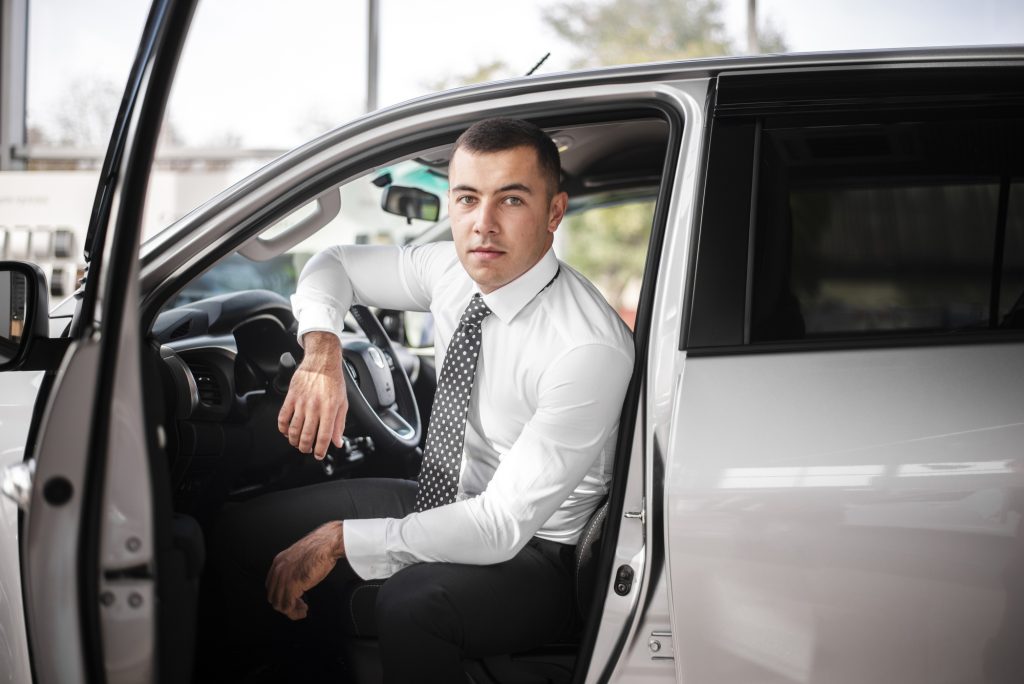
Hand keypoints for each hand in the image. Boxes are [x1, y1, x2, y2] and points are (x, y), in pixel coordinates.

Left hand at [266, 521, 345, 619]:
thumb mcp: (301, 558)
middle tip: (297, 607)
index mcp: (279, 562)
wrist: (327, 544)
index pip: (271, 585)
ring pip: (279, 604)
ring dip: (290, 611)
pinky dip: (295, 613)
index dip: (280, 595)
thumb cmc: (320, 548)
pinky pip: (288, 606)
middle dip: (284, 604)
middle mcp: (278, 570)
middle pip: (273, 596)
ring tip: (301, 610)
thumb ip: (295, 569)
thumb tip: (298, 580)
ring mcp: (283, 578)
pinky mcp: (292, 585)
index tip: (291, 599)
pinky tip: (303, 610)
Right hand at [277, 331, 347, 458]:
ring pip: (294, 429)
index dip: (321, 449)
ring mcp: (301, 402)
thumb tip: (338, 442)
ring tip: (297, 443)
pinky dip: (282, 428)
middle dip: (306, 448)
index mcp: (330, 409)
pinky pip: (283, 417)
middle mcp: (315, 407)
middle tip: (306, 450)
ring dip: (294, 440)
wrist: (321, 361)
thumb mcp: (343, 403)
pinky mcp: (291, 397)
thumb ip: (339, 424)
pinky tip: (286, 431)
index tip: (319, 455)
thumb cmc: (334, 381)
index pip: (324, 436)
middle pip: (307, 435)